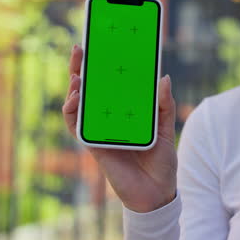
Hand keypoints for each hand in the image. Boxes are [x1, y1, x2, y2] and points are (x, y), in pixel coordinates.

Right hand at [62, 45, 177, 212]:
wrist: (157, 194)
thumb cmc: (161, 162)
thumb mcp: (167, 129)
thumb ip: (165, 105)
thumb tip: (164, 77)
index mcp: (125, 112)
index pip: (109, 85)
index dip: (101, 66)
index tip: (99, 45)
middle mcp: (109, 120)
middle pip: (89, 90)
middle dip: (80, 69)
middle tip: (79, 48)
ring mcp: (100, 132)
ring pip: (78, 106)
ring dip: (74, 89)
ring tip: (76, 74)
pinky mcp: (94, 147)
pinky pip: (77, 128)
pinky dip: (72, 114)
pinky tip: (75, 100)